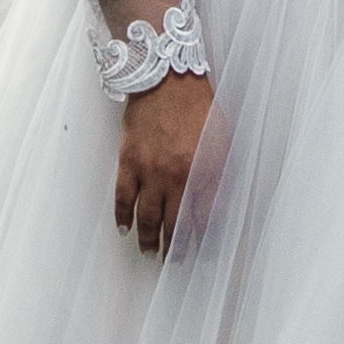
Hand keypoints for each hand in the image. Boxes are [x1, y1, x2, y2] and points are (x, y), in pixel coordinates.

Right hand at [113, 74, 213, 259]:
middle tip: (172, 262)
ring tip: (149, 253)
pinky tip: (124, 229)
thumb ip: (217, 174)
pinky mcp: (128, 162)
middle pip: (172, 222)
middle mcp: (173, 176)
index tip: (202, 253)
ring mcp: (148, 170)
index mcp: (200, 171)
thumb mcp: (221, 141)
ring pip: (146, 216)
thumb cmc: (198, 107)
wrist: (166, 80)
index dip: (201, 239)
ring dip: (147, 239)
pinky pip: (123, 197)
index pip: (201, 217)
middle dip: (173, 247)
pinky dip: (122, 216)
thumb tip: (215, 204)